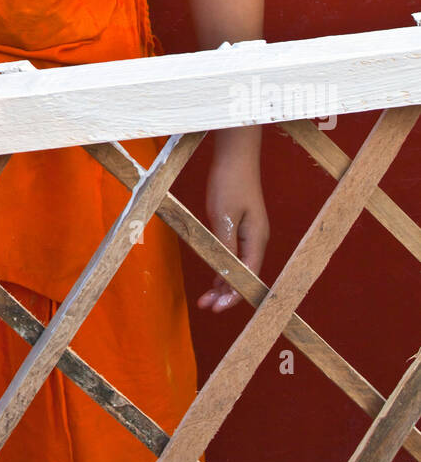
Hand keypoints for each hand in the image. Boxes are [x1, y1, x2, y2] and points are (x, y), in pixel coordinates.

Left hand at [197, 146, 268, 313]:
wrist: (235, 154)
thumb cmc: (230, 182)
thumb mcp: (223, 217)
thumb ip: (225, 247)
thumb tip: (226, 274)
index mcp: (256, 239)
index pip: (247, 276)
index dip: (232, 295)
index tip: (216, 307)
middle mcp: (256, 239)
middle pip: (243, 275)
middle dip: (225, 293)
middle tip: (205, 306)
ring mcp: (250, 232)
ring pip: (237, 266)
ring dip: (222, 282)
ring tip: (205, 299)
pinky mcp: (240, 224)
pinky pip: (233, 253)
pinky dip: (223, 266)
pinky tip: (213, 276)